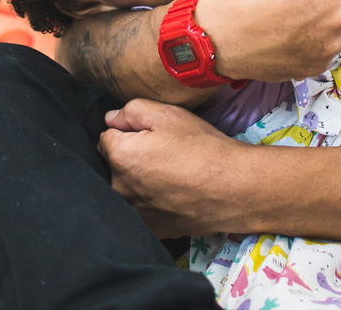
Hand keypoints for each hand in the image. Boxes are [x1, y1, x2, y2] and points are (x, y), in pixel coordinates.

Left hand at [99, 98, 248, 237]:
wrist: (234, 188)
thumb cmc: (201, 147)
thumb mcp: (168, 114)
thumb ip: (131, 111)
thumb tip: (111, 119)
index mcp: (120, 157)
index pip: (107, 137)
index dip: (128, 131)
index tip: (151, 134)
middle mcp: (120, 188)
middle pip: (116, 165)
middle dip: (131, 157)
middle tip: (164, 153)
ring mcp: (136, 212)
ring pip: (128, 189)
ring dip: (140, 181)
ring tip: (171, 175)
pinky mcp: (153, 229)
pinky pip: (143, 209)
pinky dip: (153, 201)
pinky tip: (174, 194)